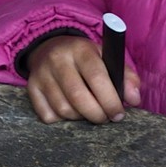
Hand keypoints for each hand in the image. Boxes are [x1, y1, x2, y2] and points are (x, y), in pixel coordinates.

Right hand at [25, 34, 142, 124]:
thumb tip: (134, 100)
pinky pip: (47, 116)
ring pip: (63, 109)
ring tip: (89, 112)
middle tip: (105, 118)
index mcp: (81, 49)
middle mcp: (58, 60)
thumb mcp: (107, 58)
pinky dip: (61, 119)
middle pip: (78, 97)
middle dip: (97, 114)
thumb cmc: (86, 58)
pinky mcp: (31, 87)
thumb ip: (126, 77)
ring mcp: (41, 74)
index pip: (97, 78)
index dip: (110, 100)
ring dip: (80, 118)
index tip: (119, 114)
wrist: (50, 47)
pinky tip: (70, 110)